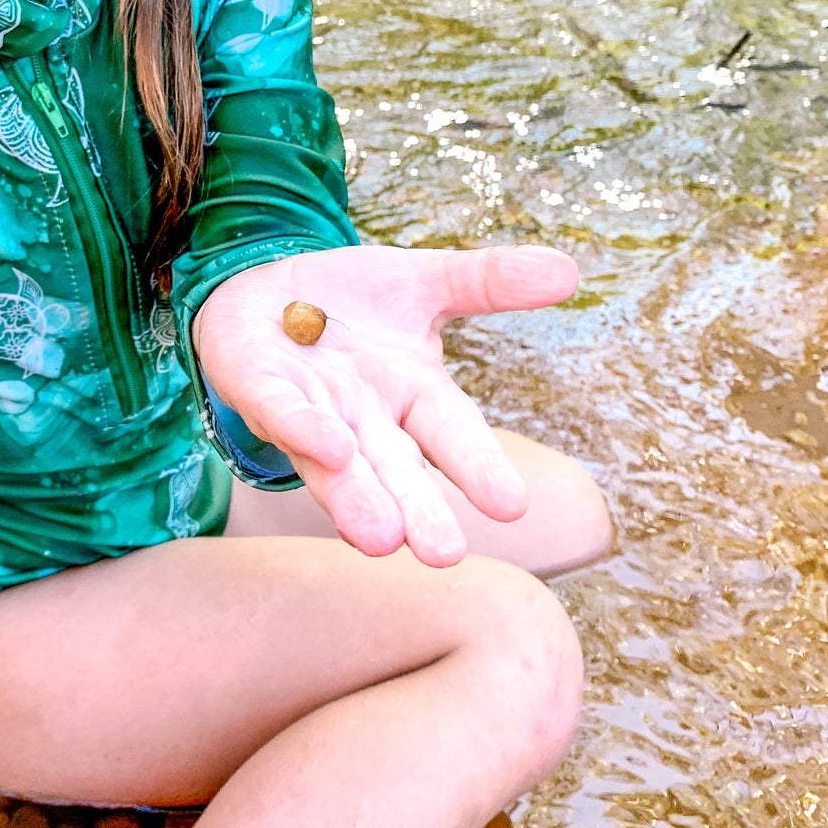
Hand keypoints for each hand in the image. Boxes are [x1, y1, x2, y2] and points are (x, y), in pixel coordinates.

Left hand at [193, 245, 578, 565]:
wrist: (261, 284)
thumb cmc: (349, 301)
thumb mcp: (422, 281)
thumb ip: (487, 282)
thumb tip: (570, 271)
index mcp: (413, 397)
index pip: (454, 437)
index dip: (478, 468)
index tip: (511, 505)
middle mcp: (365, 421)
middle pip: (398, 472)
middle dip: (418, 513)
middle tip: (444, 555)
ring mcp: (310, 412)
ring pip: (337, 466)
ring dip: (356, 501)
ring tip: (380, 539)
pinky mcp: (258, 390)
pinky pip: (279, 413)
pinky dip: (302, 431)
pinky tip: (329, 450)